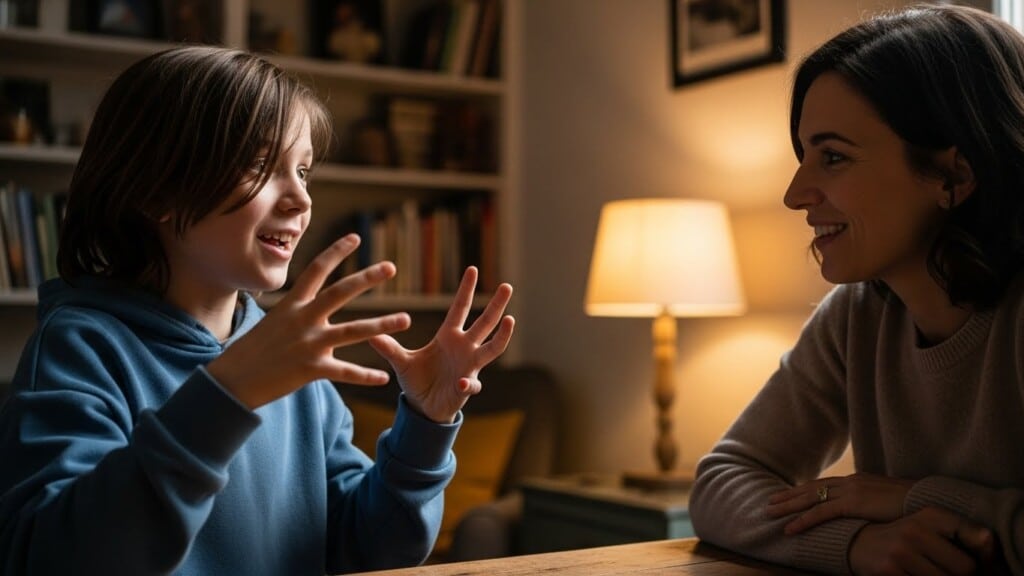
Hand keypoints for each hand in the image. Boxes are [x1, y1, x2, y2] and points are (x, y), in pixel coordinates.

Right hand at [208, 234, 411, 408]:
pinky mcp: (310, 370)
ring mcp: (308, 344)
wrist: (231, 382)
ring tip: (406, 319)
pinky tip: (384, 378)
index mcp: (292, 304)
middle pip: (339, 292)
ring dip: (381, 325)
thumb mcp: (272, 322)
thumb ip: (295, 311)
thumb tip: (307, 301)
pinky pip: (344, 372)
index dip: (336, 252)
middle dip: (366, 278)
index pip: (316, 270)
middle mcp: (302, 319)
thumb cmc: (251, 352)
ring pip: (352, 331)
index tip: (356, 238)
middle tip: (390, 267)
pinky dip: (365, 376)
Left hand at [368, 266, 514, 422]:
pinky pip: (471, 384)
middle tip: (507, 286)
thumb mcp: (402, 362)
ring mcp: (469, 366)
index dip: (466, 290)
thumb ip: (390, 348)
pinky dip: (468, 384)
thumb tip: (370, 333)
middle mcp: (464, 348)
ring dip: (502, 335)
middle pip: (485, 322)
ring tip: (510, 320)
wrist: (423, 408)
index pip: (460, 308)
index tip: (472, 269)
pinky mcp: (466, 387)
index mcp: (449, 337)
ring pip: (492, 348)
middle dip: (496, 304)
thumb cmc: (417, 380)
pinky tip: (462, 383)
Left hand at [767, 473, 913, 534]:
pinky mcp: (853, 504)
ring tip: (770, 512)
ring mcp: (850, 491)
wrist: (930, 500)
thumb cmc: (915, 505)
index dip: (805, 490)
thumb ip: (874, 504)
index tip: (790, 494)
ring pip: (810, 498)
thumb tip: (869, 513)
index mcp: (859, 480)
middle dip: (789, 495)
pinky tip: (789, 529)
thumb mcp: (889, 502)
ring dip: (788, 506)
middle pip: (812, 488)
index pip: (825, 485)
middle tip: (770, 501)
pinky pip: (820, 513)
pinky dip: (802, 520)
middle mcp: (850, 482)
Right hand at [849, 507, 993, 574]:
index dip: (983, 556)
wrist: (857, 544)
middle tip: (944, 570)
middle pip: (965, 568)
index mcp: (930, 515)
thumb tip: (989, 545)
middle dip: (960, 575)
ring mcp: (901, 552)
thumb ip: (959, 530)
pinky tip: (910, 575)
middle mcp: (915, 530)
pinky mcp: (888, 571)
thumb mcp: (927, 525)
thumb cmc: (903, 539)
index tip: (973, 561)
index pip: (979, 538)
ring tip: (926, 572)